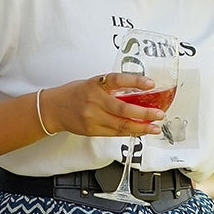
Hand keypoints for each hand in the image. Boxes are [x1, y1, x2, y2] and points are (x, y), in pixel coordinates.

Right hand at [38, 74, 163, 138]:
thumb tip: (138, 93)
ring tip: (154, 127)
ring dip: (141, 127)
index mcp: (95, 84)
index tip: (150, 83)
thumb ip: (112, 88)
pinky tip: (140, 131)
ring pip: (121, 125)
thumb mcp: (93, 84)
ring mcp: (93, 118)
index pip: (117, 80)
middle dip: (144, 113)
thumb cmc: (75, 93)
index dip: (135, 81)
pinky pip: (115, 133)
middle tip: (159, 114)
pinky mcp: (93, 130)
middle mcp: (94, 101)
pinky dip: (130, 132)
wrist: (54, 109)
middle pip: (123, 109)